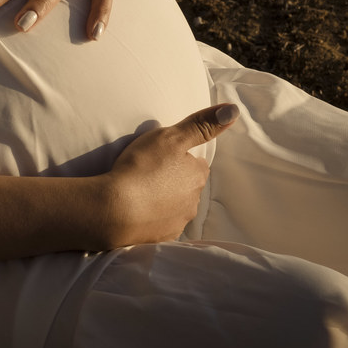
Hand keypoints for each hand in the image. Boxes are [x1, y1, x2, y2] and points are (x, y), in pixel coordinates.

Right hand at [101, 104, 239, 247]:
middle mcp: (193, 201)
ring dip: (161, 200)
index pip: (196, 164)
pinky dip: (151, 218)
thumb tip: (233, 110)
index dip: (178, 158)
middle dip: (171, 181)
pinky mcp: (161, 237)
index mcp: (197, 176)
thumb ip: (200, 124)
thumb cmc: (142, 168)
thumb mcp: (170, 137)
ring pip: (174, 207)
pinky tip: (135, 211)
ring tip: (138, 192)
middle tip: (146, 173)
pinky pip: (159, 224)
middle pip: (186, 187)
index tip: (160, 157)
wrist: (114, 209)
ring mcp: (177, 222)